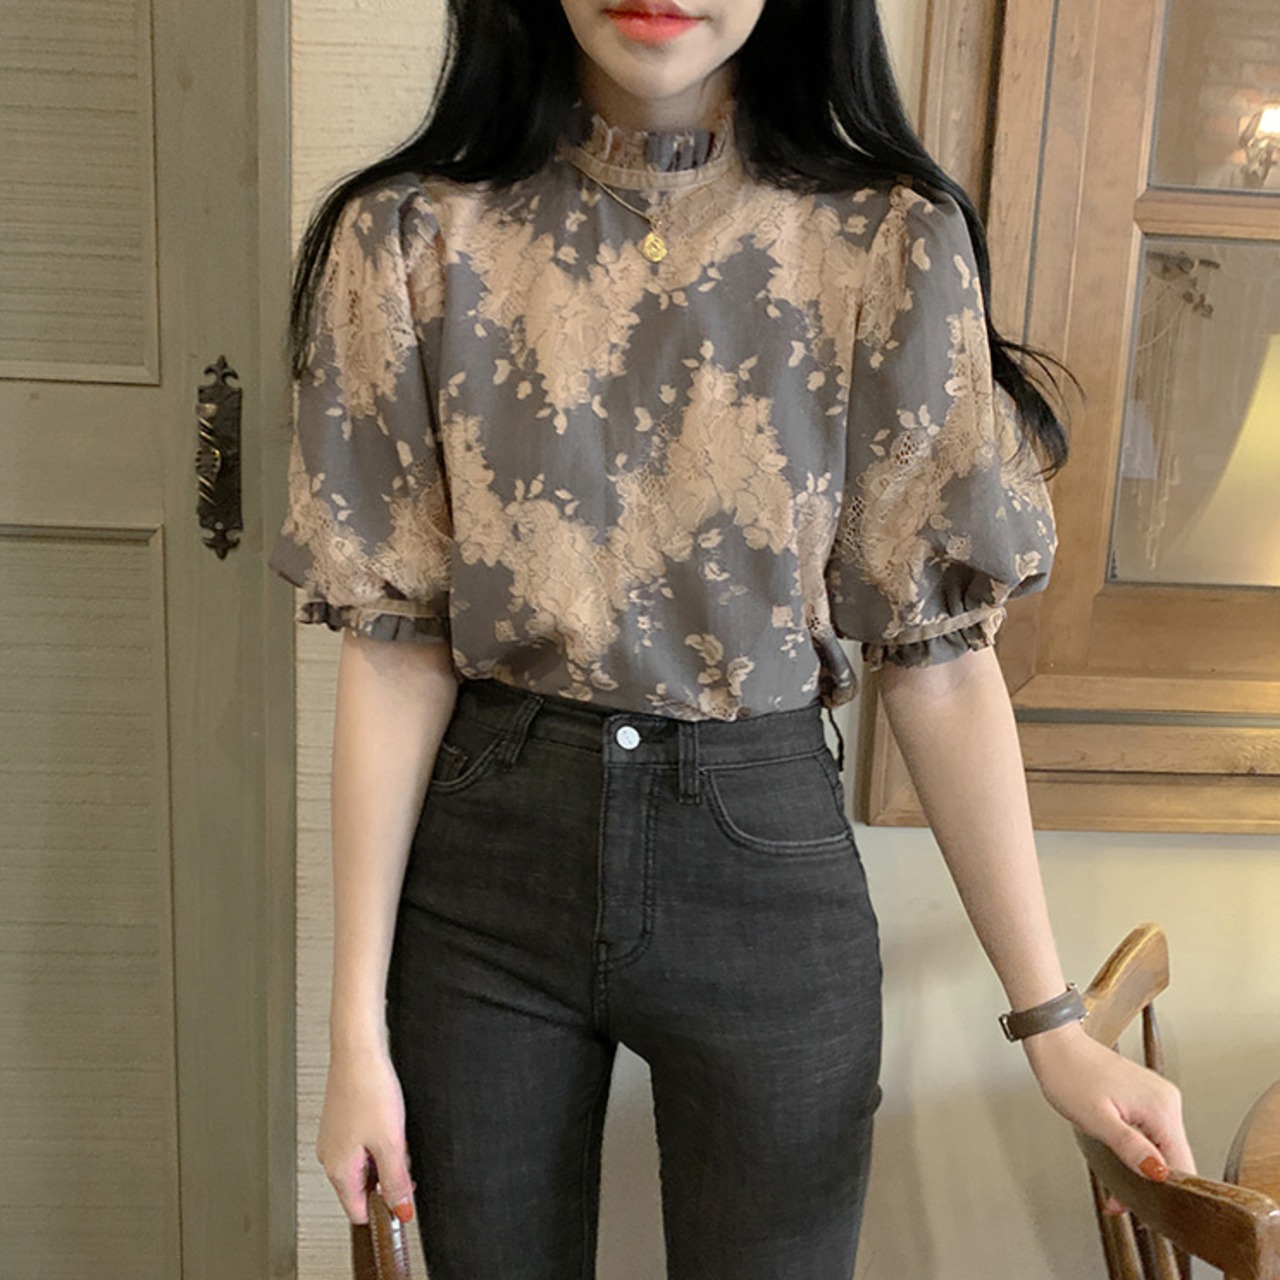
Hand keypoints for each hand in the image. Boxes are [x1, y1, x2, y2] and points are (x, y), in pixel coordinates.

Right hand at [316, 1043, 415, 1225]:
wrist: (358, 1049)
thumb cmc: (368, 1088)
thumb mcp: (391, 1142)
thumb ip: (396, 1181)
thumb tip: (401, 1210)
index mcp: (337, 1168)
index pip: (358, 1210)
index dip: (384, 1207)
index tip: (403, 1196)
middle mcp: (330, 1156)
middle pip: (363, 1186)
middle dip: (387, 1176)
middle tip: (402, 1153)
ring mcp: (334, 1137)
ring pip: (364, 1163)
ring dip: (384, 1155)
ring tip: (394, 1130)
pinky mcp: (341, 1121)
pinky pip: (362, 1143)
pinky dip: (378, 1138)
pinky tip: (387, 1119)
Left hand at [1023, 1021, 1195, 1209]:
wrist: (1056, 1045)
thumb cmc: (1068, 1076)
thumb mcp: (1095, 1119)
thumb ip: (1129, 1147)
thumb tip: (1158, 1172)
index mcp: (1161, 1108)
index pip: (1182, 1165)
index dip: (1167, 1193)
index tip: (1144, 1209)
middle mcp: (1168, 1101)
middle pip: (1174, 1158)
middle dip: (1151, 1184)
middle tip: (1118, 1202)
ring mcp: (1159, 1098)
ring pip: (1163, 1147)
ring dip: (1142, 1168)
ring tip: (1115, 1184)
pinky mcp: (1148, 1097)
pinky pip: (1152, 1133)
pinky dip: (1139, 1150)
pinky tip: (1120, 1158)